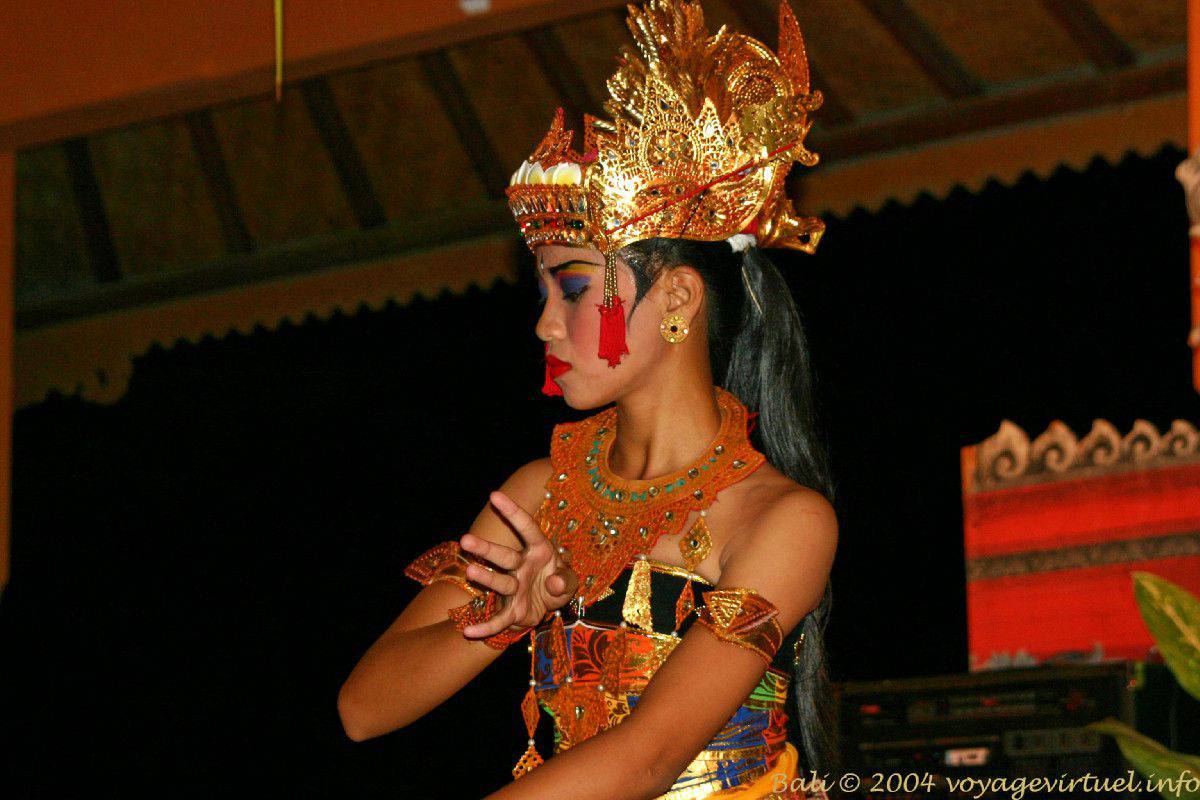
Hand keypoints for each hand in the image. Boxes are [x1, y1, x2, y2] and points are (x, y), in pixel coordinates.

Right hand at [457, 490, 579, 638]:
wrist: (547, 607)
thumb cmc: (556, 583)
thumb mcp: (569, 580)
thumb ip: (566, 579)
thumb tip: (554, 582)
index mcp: (539, 551)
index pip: (527, 528)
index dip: (512, 512)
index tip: (494, 495)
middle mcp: (522, 567)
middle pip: (504, 556)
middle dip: (486, 549)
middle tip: (465, 540)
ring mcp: (515, 589)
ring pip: (500, 583)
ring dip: (486, 578)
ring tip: (470, 570)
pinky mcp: (513, 612)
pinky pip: (499, 621)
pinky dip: (485, 628)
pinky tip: (468, 632)